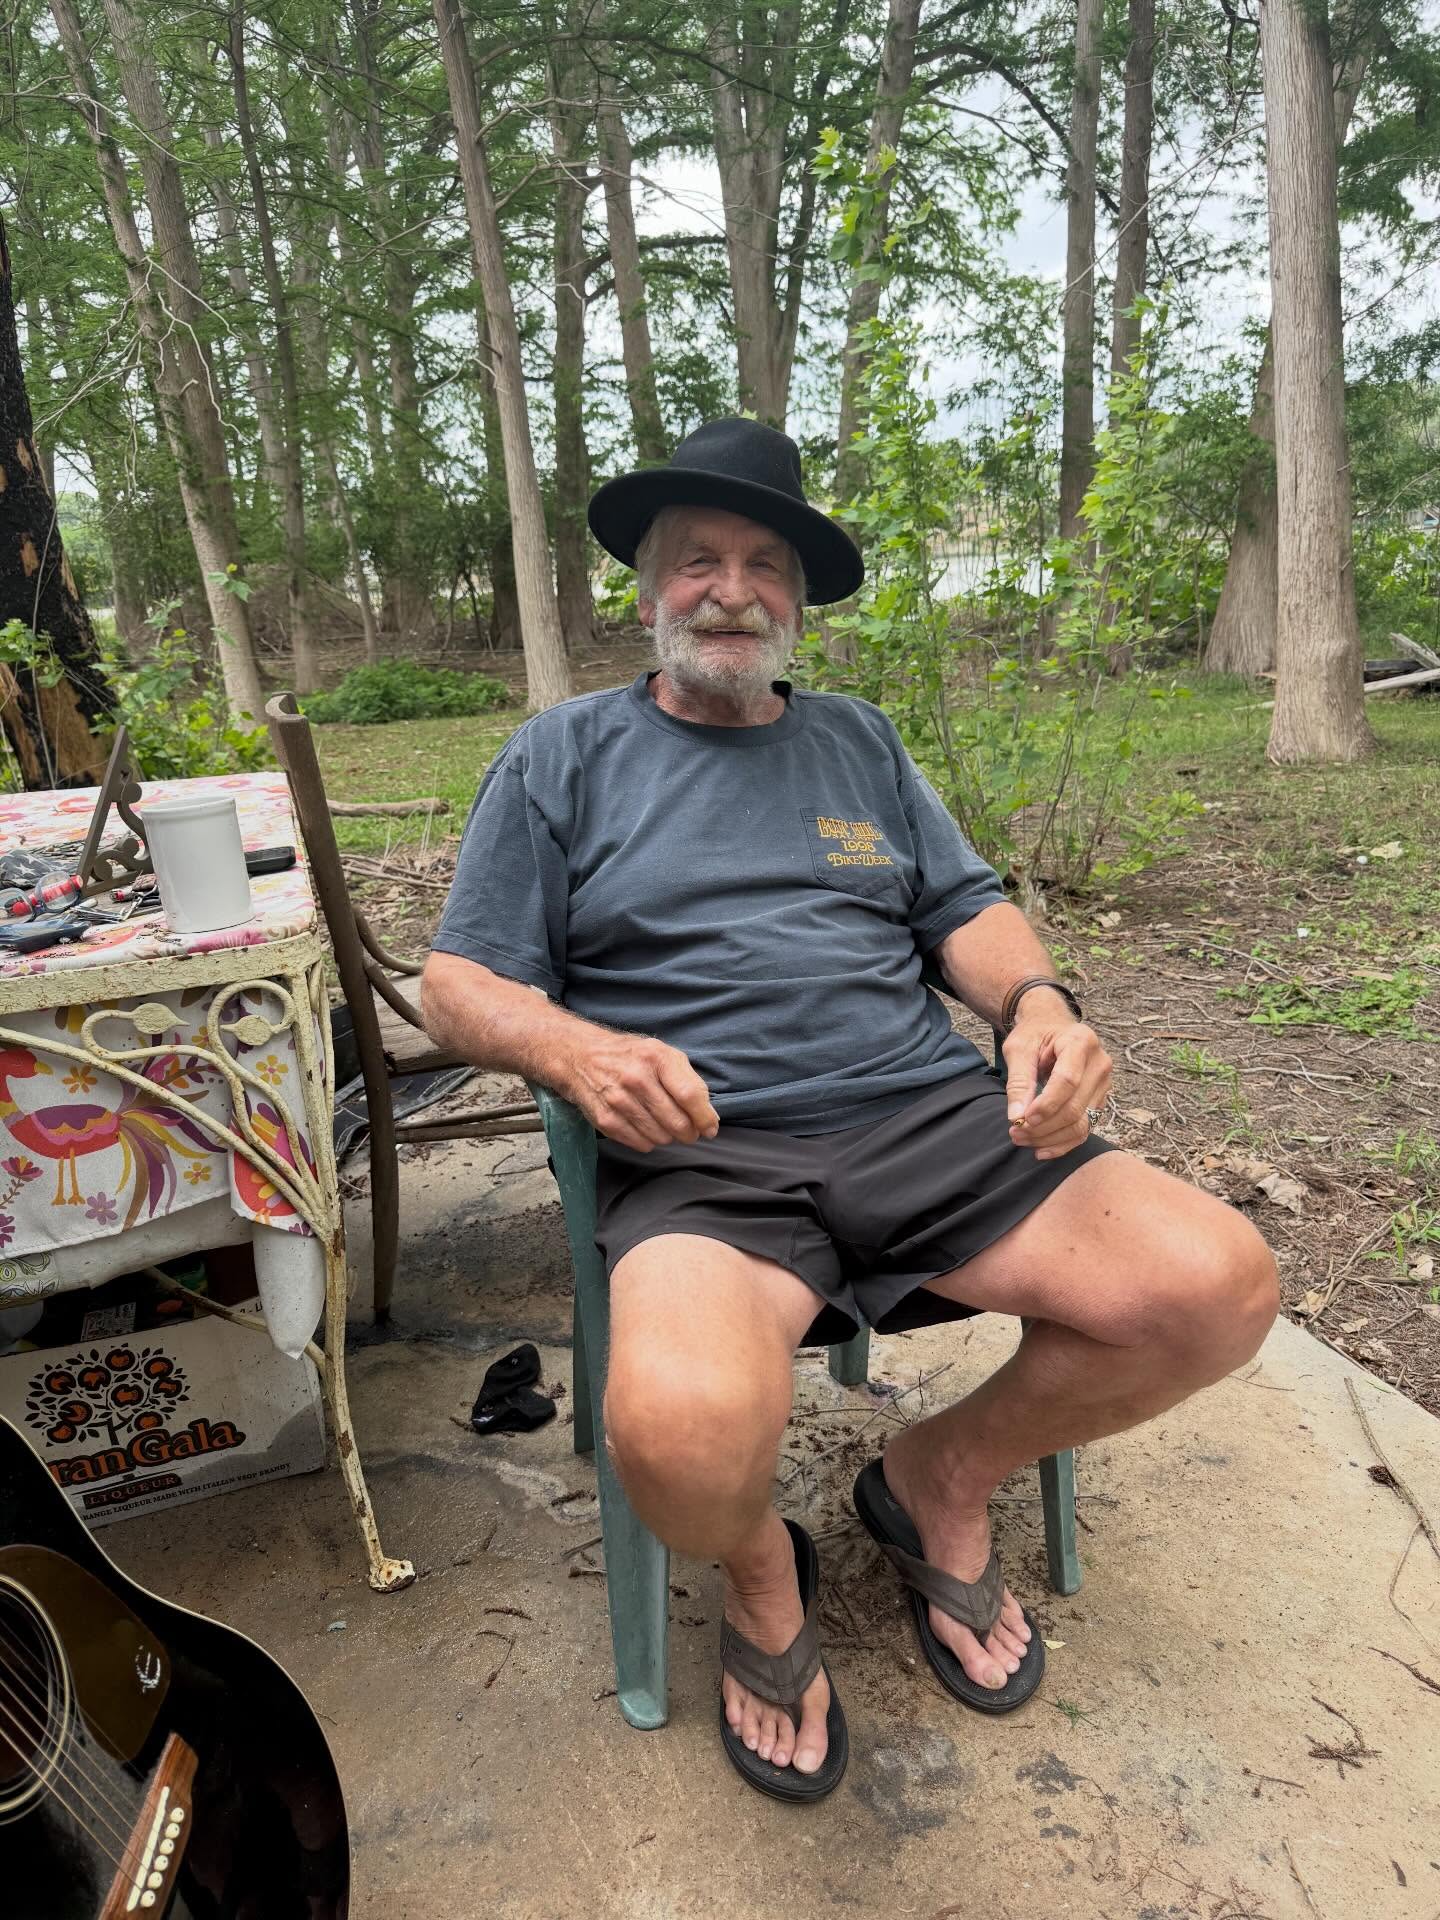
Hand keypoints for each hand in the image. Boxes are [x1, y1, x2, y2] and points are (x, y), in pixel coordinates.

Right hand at [566, 1030, 719, 1151]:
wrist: (580, 1056)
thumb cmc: (630, 1056)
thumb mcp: (662, 1053)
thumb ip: (688, 1080)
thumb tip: (708, 1117)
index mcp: (656, 1058)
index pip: (690, 1096)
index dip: (705, 1118)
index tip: (710, 1128)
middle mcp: (637, 1079)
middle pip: (677, 1122)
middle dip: (689, 1133)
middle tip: (689, 1131)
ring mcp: (619, 1100)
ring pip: (661, 1138)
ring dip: (669, 1137)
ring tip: (664, 1125)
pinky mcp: (605, 1119)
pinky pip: (641, 1144)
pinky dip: (649, 1141)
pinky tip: (645, 1127)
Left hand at [1003, 1002, 1111, 1161]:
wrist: (1051, 1027)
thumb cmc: (1034, 1034)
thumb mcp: (1019, 1048)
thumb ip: (1019, 1080)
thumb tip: (1017, 1116)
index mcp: (1081, 1042)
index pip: (1067, 1081)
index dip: (1046, 1105)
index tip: (1022, 1119)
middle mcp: (1099, 1063)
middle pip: (1075, 1107)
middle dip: (1043, 1127)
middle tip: (1015, 1132)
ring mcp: (1104, 1083)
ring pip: (1082, 1123)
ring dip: (1050, 1138)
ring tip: (1022, 1138)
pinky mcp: (1100, 1100)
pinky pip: (1085, 1129)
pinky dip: (1062, 1143)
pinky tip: (1041, 1149)